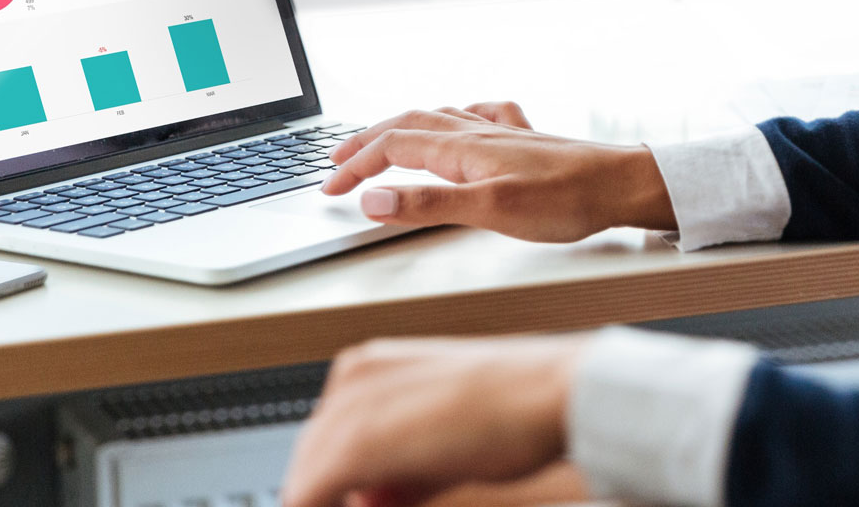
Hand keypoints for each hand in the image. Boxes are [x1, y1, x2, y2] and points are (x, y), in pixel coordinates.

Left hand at [281, 335, 587, 506]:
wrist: (552, 392)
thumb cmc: (518, 407)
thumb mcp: (446, 438)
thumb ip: (403, 468)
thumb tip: (376, 497)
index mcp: (369, 365)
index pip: (328, 437)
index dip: (345, 483)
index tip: (380, 500)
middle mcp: (352, 377)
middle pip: (312, 456)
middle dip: (336, 493)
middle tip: (386, 504)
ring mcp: (351, 408)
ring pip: (306, 476)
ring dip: (331, 501)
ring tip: (389, 503)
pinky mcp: (355, 444)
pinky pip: (309, 494)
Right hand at [322, 102, 676, 241]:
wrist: (623, 184)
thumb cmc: (566, 200)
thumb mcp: (490, 210)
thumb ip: (428, 205)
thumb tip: (372, 200)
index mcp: (462, 148)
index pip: (392, 148)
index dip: (356, 166)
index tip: (329, 189)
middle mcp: (478, 132)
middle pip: (408, 124)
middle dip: (367, 141)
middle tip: (337, 161)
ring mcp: (503, 133)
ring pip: (439, 117)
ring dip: (402, 126)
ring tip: (382, 138)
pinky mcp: (526, 141)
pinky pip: (480, 115)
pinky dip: (457, 115)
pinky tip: (463, 118)